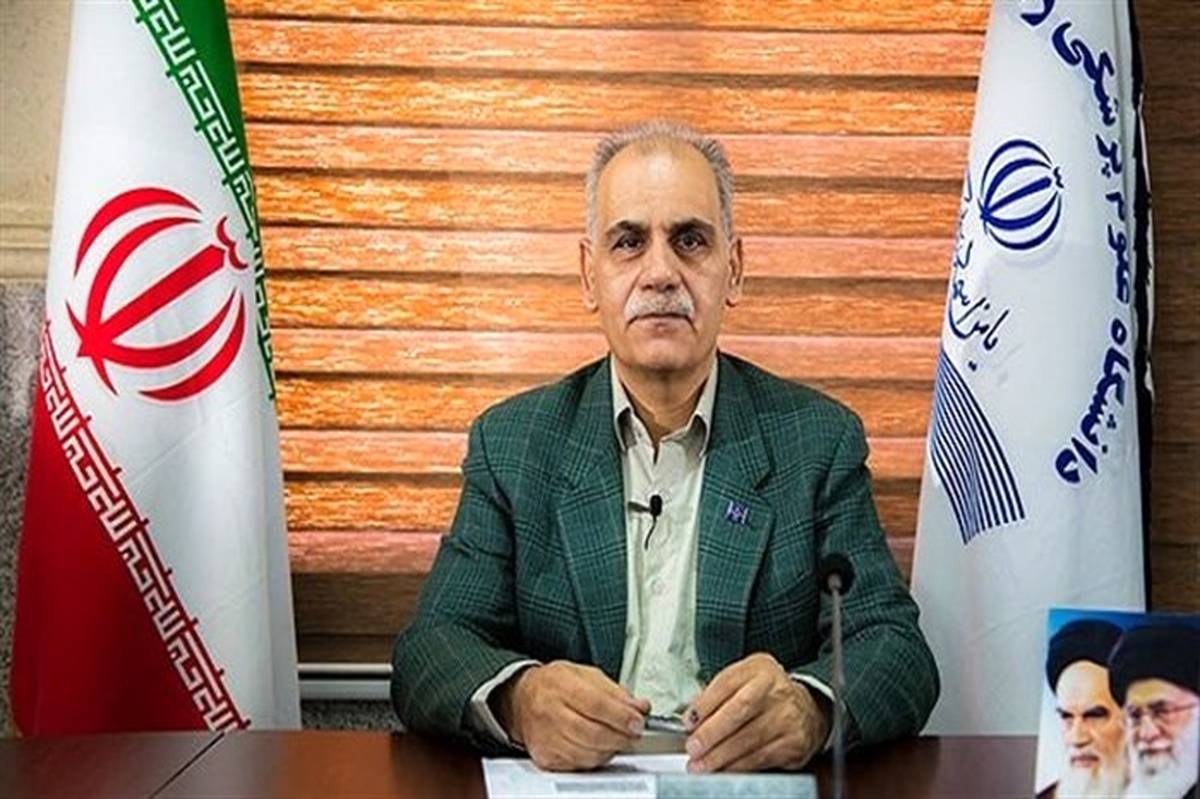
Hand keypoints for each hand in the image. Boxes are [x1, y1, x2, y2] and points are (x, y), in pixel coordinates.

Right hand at [494, 660, 651, 770]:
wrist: (521, 699)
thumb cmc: (554, 685)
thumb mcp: (585, 675)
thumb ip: (615, 691)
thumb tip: (640, 707)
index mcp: (561, 685)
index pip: (596, 704)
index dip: (621, 716)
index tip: (638, 721)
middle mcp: (549, 712)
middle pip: (593, 733)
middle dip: (620, 737)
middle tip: (633, 734)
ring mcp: (545, 737)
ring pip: (587, 753)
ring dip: (611, 749)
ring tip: (618, 739)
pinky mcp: (544, 756)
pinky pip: (578, 765)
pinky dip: (595, 759)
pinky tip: (599, 747)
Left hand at [683, 652, 829, 772]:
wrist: (806, 710)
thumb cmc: (766, 694)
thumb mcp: (744, 681)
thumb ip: (718, 693)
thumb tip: (693, 717)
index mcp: (759, 668)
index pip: (727, 683)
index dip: (705, 704)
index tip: (689, 721)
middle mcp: (776, 689)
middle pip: (739, 711)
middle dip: (712, 732)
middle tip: (693, 747)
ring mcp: (787, 716)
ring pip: (749, 739)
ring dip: (720, 755)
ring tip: (702, 764)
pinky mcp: (793, 743)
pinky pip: (759, 757)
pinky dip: (737, 766)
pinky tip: (723, 768)